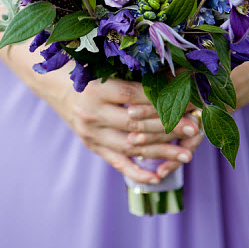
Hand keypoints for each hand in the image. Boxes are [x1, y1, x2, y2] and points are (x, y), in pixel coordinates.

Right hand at [54, 76, 202, 184]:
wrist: (54, 85)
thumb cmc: (88, 72)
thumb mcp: (108, 69)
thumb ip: (138, 77)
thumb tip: (177, 76)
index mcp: (99, 89)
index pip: (136, 97)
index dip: (163, 100)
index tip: (188, 102)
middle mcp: (93, 113)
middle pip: (136, 124)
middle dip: (169, 127)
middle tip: (193, 128)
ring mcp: (91, 134)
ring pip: (131, 146)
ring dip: (161, 152)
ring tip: (186, 154)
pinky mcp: (92, 146)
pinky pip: (117, 163)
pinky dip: (137, 172)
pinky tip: (158, 178)